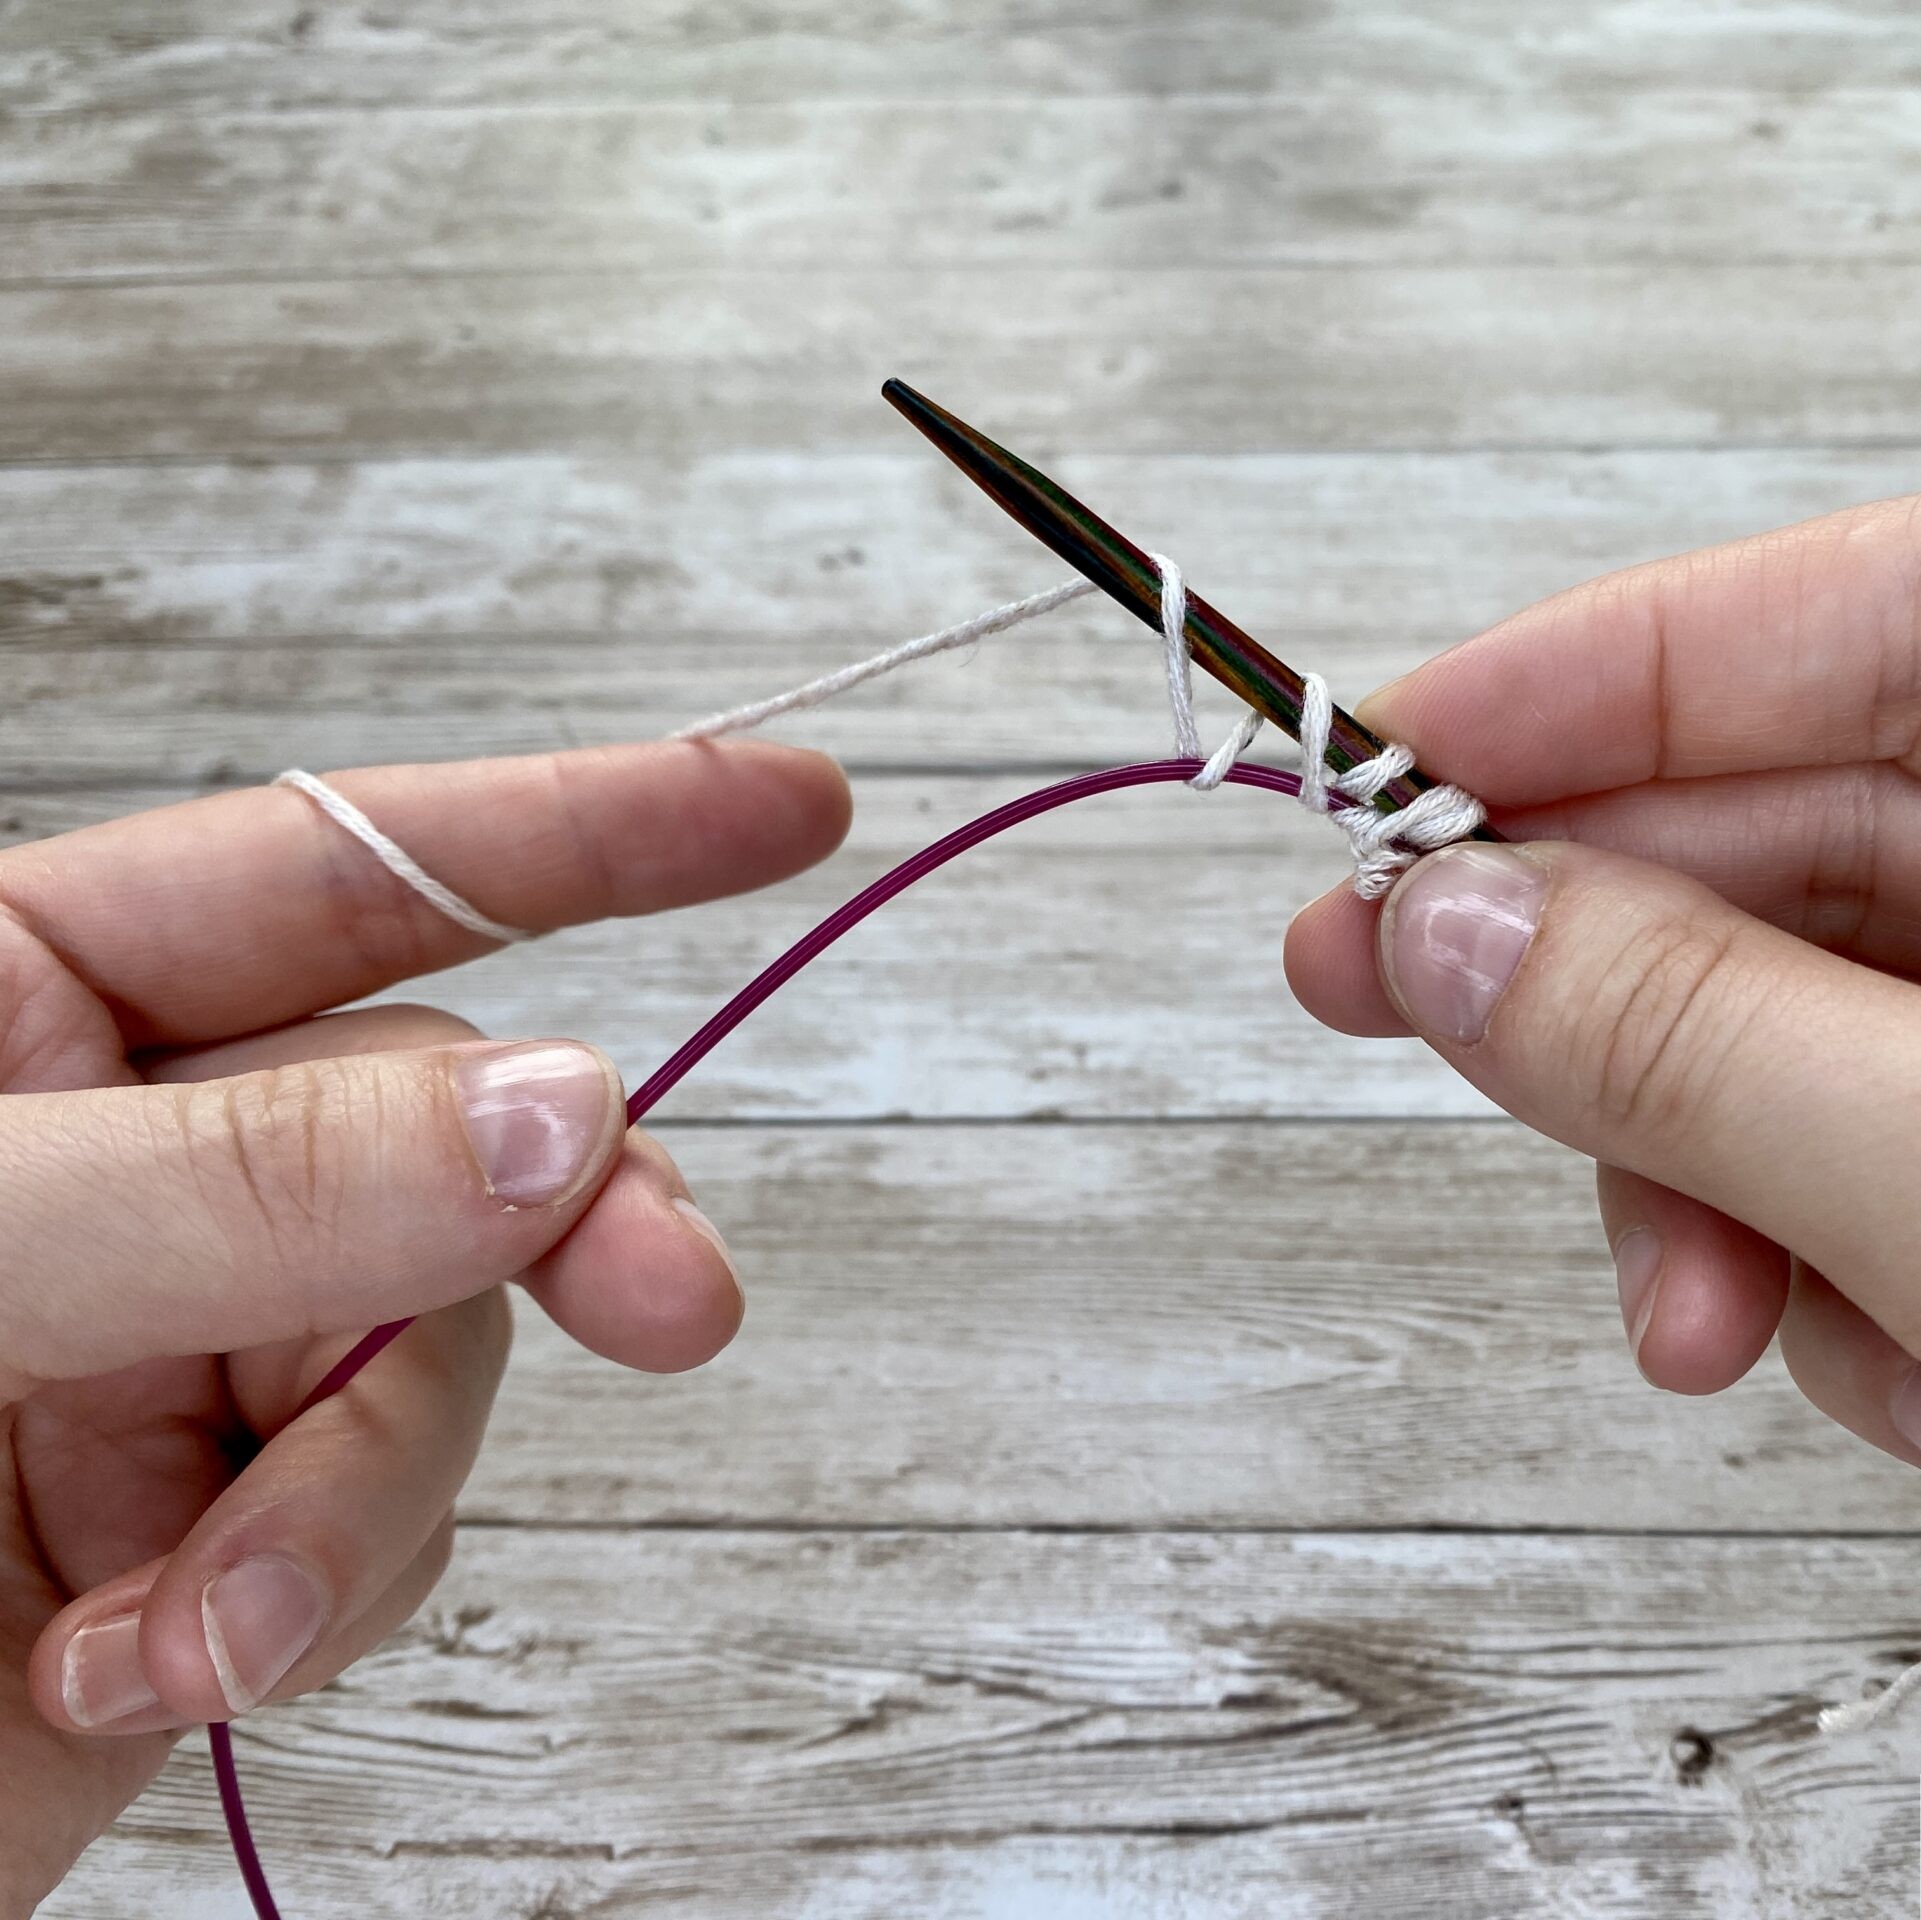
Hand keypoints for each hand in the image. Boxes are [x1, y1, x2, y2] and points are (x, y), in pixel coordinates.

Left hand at [0, 740, 847, 1909]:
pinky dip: (310, 1607)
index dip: (583, 829)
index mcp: (10, 1014)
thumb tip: (556, 1115)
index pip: (338, 870)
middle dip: (548, 1236)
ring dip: (351, 1503)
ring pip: (430, 1353)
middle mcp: (116, 1168)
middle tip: (678, 1309)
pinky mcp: (205, 1538)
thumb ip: (240, 1184)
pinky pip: (383, 1528)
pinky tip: (159, 1668)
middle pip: (441, 1135)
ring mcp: (167, 1355)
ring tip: (209, 1626)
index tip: (787, 806)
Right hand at [1288, 484, 1920, 1770]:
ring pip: (1839, 1023)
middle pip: (1863, 830)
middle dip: (1632, 951)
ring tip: (1696, 1306)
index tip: (1417, 741)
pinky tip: (1883, 1378)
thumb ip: (1727, 1046)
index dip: (1650, 666)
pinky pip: (1879, 1174)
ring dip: (1717, 1165)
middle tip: (1387, 970)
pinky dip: (1816, 1274)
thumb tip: (1455, 920)